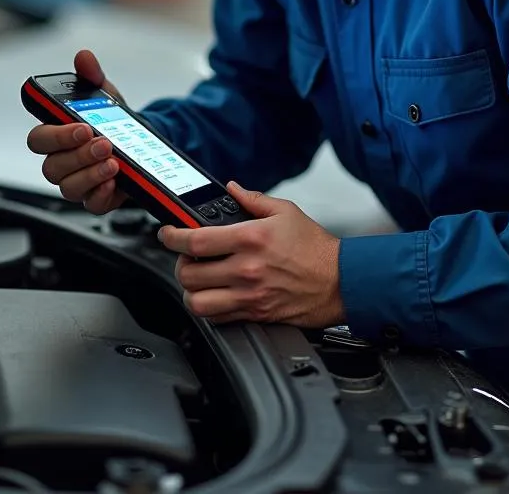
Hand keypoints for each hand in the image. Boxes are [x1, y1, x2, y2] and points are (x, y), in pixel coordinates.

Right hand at [27, 49, 128, 214]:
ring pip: (69, 188)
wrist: (141, 142)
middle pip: (52, 167)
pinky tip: (114, 182)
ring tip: (114, 162)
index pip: (38, 140)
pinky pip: (91, 204)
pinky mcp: (95, 198)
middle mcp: (60, 161)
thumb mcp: (104, 94)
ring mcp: (76, 182)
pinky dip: (102, 194)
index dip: (57, 136)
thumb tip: (84, 56)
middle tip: (104, 143)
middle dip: (79, 155)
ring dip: (91, 174)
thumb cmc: (112, 120)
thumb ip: (91, 76)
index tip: (82, 127)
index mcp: (55, 135)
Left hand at [159, 182, 344, 327]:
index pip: (196, 240)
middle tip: (187, 257)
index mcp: (250, 238)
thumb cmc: (316, 248)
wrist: (341, 282)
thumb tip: (231, 189)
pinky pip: (218, 319)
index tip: (167, 234)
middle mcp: (246, 269)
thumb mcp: (286, 211)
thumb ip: (253, 199)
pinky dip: (209, 308)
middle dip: (180, 264)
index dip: (172, 237)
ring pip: (197, 302)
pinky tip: (215, 295)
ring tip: (198, 280)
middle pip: (189, 274)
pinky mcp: (255, 314)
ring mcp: (249, 295)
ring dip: (191, 291)